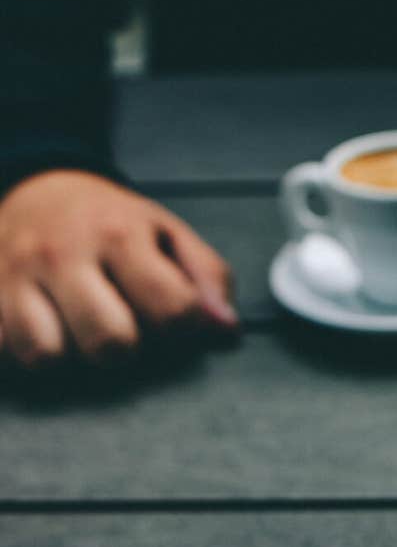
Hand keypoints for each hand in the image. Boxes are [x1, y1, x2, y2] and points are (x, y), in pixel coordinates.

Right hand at [0, 170, 237, 364]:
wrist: (36, 190)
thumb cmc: (110, 224)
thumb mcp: (167, 233)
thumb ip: (207, 277)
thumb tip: (225, 329)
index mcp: (118, 235)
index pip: (172, 309)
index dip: (185, 329)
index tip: (177, 324)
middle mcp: (63, 255)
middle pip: (109, 341)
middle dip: (127, 350)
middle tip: (123, 330)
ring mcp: (16, 277)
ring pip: (46, 355)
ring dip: (68, 355)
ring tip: (76, 332)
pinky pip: (6, 352)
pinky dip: (26, 352)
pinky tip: (43, 329)